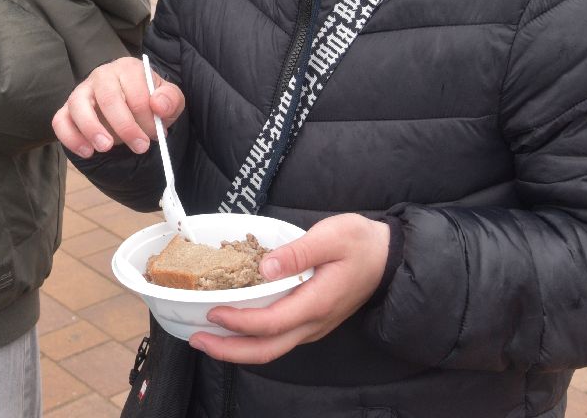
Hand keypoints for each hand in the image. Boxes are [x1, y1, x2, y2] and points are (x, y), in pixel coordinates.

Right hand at [52, 55, 184, 156]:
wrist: (133, 110)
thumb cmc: (151, 103)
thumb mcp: (169, 99)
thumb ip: (170, 99)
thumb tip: (158, 105)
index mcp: (128, 68)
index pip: (135, 90)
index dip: (146, 116)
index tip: (156, 135)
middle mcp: (101, 75)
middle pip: (108, 97)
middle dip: (125, 126)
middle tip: (141, 147)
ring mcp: (81, 92)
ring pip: (77, 104)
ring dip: (92, 128)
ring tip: (106, 147)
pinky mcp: (67, 110)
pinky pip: (60, 121)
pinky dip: (70, 137)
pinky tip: (87, 152)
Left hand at [190, 214, 391, 364]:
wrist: (389, 256)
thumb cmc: (361, 243)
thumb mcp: (332, 236)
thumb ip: (298, 252)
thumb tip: (265, 268)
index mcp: (317, 303)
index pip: (271, 323)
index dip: (239, 322)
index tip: (213, 312)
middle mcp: (314, 323)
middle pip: (267, 349)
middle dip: (229, 350)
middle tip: (197, 339)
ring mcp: (314, 326)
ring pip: (272, 348)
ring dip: (238, 348)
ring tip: (207, 337)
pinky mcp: (312, 321)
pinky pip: (279, 338)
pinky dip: (252, 338)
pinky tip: (234, 326)